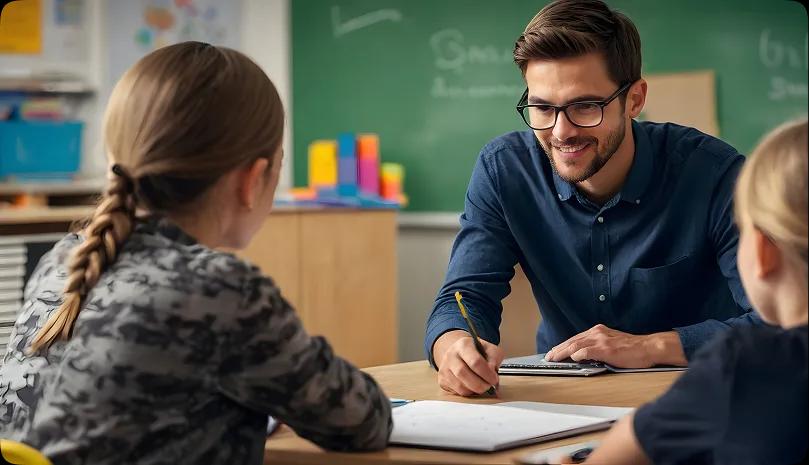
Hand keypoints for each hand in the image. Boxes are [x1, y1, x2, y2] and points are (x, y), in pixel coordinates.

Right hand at [433, 330, 503, 396]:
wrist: (459, 352)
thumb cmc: (476, 352)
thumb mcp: (489, 349)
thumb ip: (495, 358)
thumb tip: (492, 371)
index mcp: (463, 345)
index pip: (474, 361)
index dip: (487, 374)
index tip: (494, 379)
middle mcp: (450, 355)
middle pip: (463, 374)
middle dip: (480, 384)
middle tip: (489, 386)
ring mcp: (444, 368)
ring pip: (460, 386)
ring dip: (475, 390)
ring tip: (482, 386)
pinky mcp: (442, 380)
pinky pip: (457, 392)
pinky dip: (468, 393)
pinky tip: (473, 387)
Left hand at [544, 325, 686, 367]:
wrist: (649, 348)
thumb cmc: (633, 348)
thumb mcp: (612, 343)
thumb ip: (598, 347)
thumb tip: (583, 355)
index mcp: (598, 331)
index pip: (576, 338)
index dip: (563, 345)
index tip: (555, 351)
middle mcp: (598, 333)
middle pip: (573, 340)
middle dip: (559, 349)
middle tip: (549, 356)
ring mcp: (602, 340)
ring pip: (576, 345)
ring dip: (563, 352)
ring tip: (554, 358)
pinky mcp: (606, 349)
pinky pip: (587, 351)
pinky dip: (578, 354)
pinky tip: (572, 358)